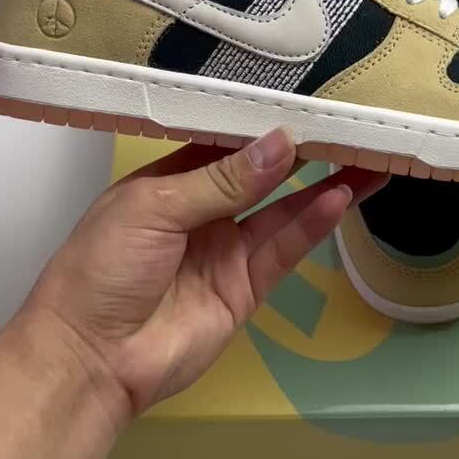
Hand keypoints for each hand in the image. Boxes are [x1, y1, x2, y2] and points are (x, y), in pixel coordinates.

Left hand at [27, 128, 385, 419]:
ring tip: (367, 156)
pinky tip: (341, 197)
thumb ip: (222, 178)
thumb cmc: (101, 269)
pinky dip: (313, 224)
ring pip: (283, 210)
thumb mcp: (154, 207)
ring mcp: (226, 250)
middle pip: (261, 174)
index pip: (225, 141)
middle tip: (350, 123)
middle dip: (302, 151)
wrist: (90, 359)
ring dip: (322, 184)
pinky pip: (284, 249)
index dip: (263, 122)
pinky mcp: (245, 287)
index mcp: (168, 180)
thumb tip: (280, 143)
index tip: (306, 99)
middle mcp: (201, 210)